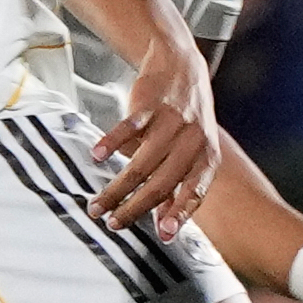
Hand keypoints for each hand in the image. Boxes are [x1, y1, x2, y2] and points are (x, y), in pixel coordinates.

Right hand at [92, 46, 218, 235]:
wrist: (182, 67)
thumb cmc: (187, 118)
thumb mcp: (193, 152)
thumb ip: (179, 188)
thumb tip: (164, 228)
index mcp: (206, 157)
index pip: (195, 191)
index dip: (179, 214)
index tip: (164, 235)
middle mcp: (193, 141)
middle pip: (163, 182)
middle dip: (136, 207)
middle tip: (114, 223)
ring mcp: (173, 122)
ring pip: (143, 162)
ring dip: (117, 187)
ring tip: (98, 204)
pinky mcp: (152, 104)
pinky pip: (130, 127)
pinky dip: (111, 142)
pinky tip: (96, 156)